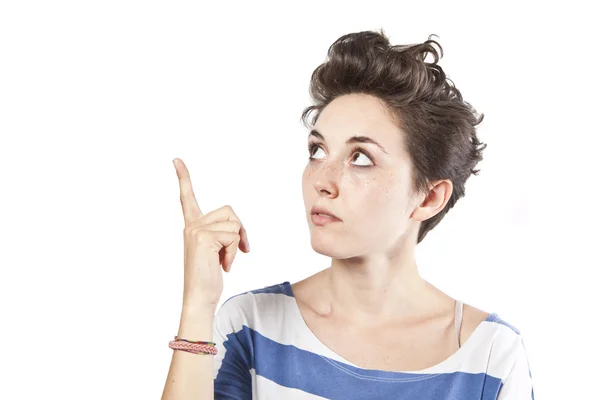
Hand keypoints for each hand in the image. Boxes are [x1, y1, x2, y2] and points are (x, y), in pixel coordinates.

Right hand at [173, 158, 249, 306]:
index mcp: (192, 226)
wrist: (200, 297)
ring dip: (237, 244)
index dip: (183, 178)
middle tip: (238, 251)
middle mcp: (191, 225)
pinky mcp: (203, 238)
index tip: (176, 160)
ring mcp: (195, 230)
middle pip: (230, 211)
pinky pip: (233, 236)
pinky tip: (224, 266)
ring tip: (225, 261)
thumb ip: (222, 233)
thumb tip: (237, 226)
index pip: (187, 198)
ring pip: (234, 224)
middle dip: (240, 231)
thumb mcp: (218, 250)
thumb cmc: (209, 277)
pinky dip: (235, 253)